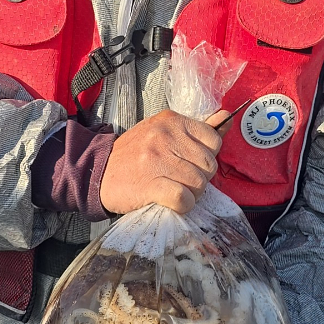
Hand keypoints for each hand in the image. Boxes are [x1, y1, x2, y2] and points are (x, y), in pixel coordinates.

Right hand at [99, 108, 231, 215]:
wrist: (97, 173)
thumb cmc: (134, 155)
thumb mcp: (163, 132)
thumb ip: (197, 129)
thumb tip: (226, 117)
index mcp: (172, 120)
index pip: (214, 141)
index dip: (205, 158)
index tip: (189, 163)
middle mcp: (165, 136)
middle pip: (209, 165)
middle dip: (199, 178)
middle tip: (179, 180)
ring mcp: (157, 159)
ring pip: (199, 184)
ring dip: (190, 194)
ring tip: (172, 191)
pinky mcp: (151, 184)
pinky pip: (184, 198)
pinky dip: (182, 206)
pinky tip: (171, 202)